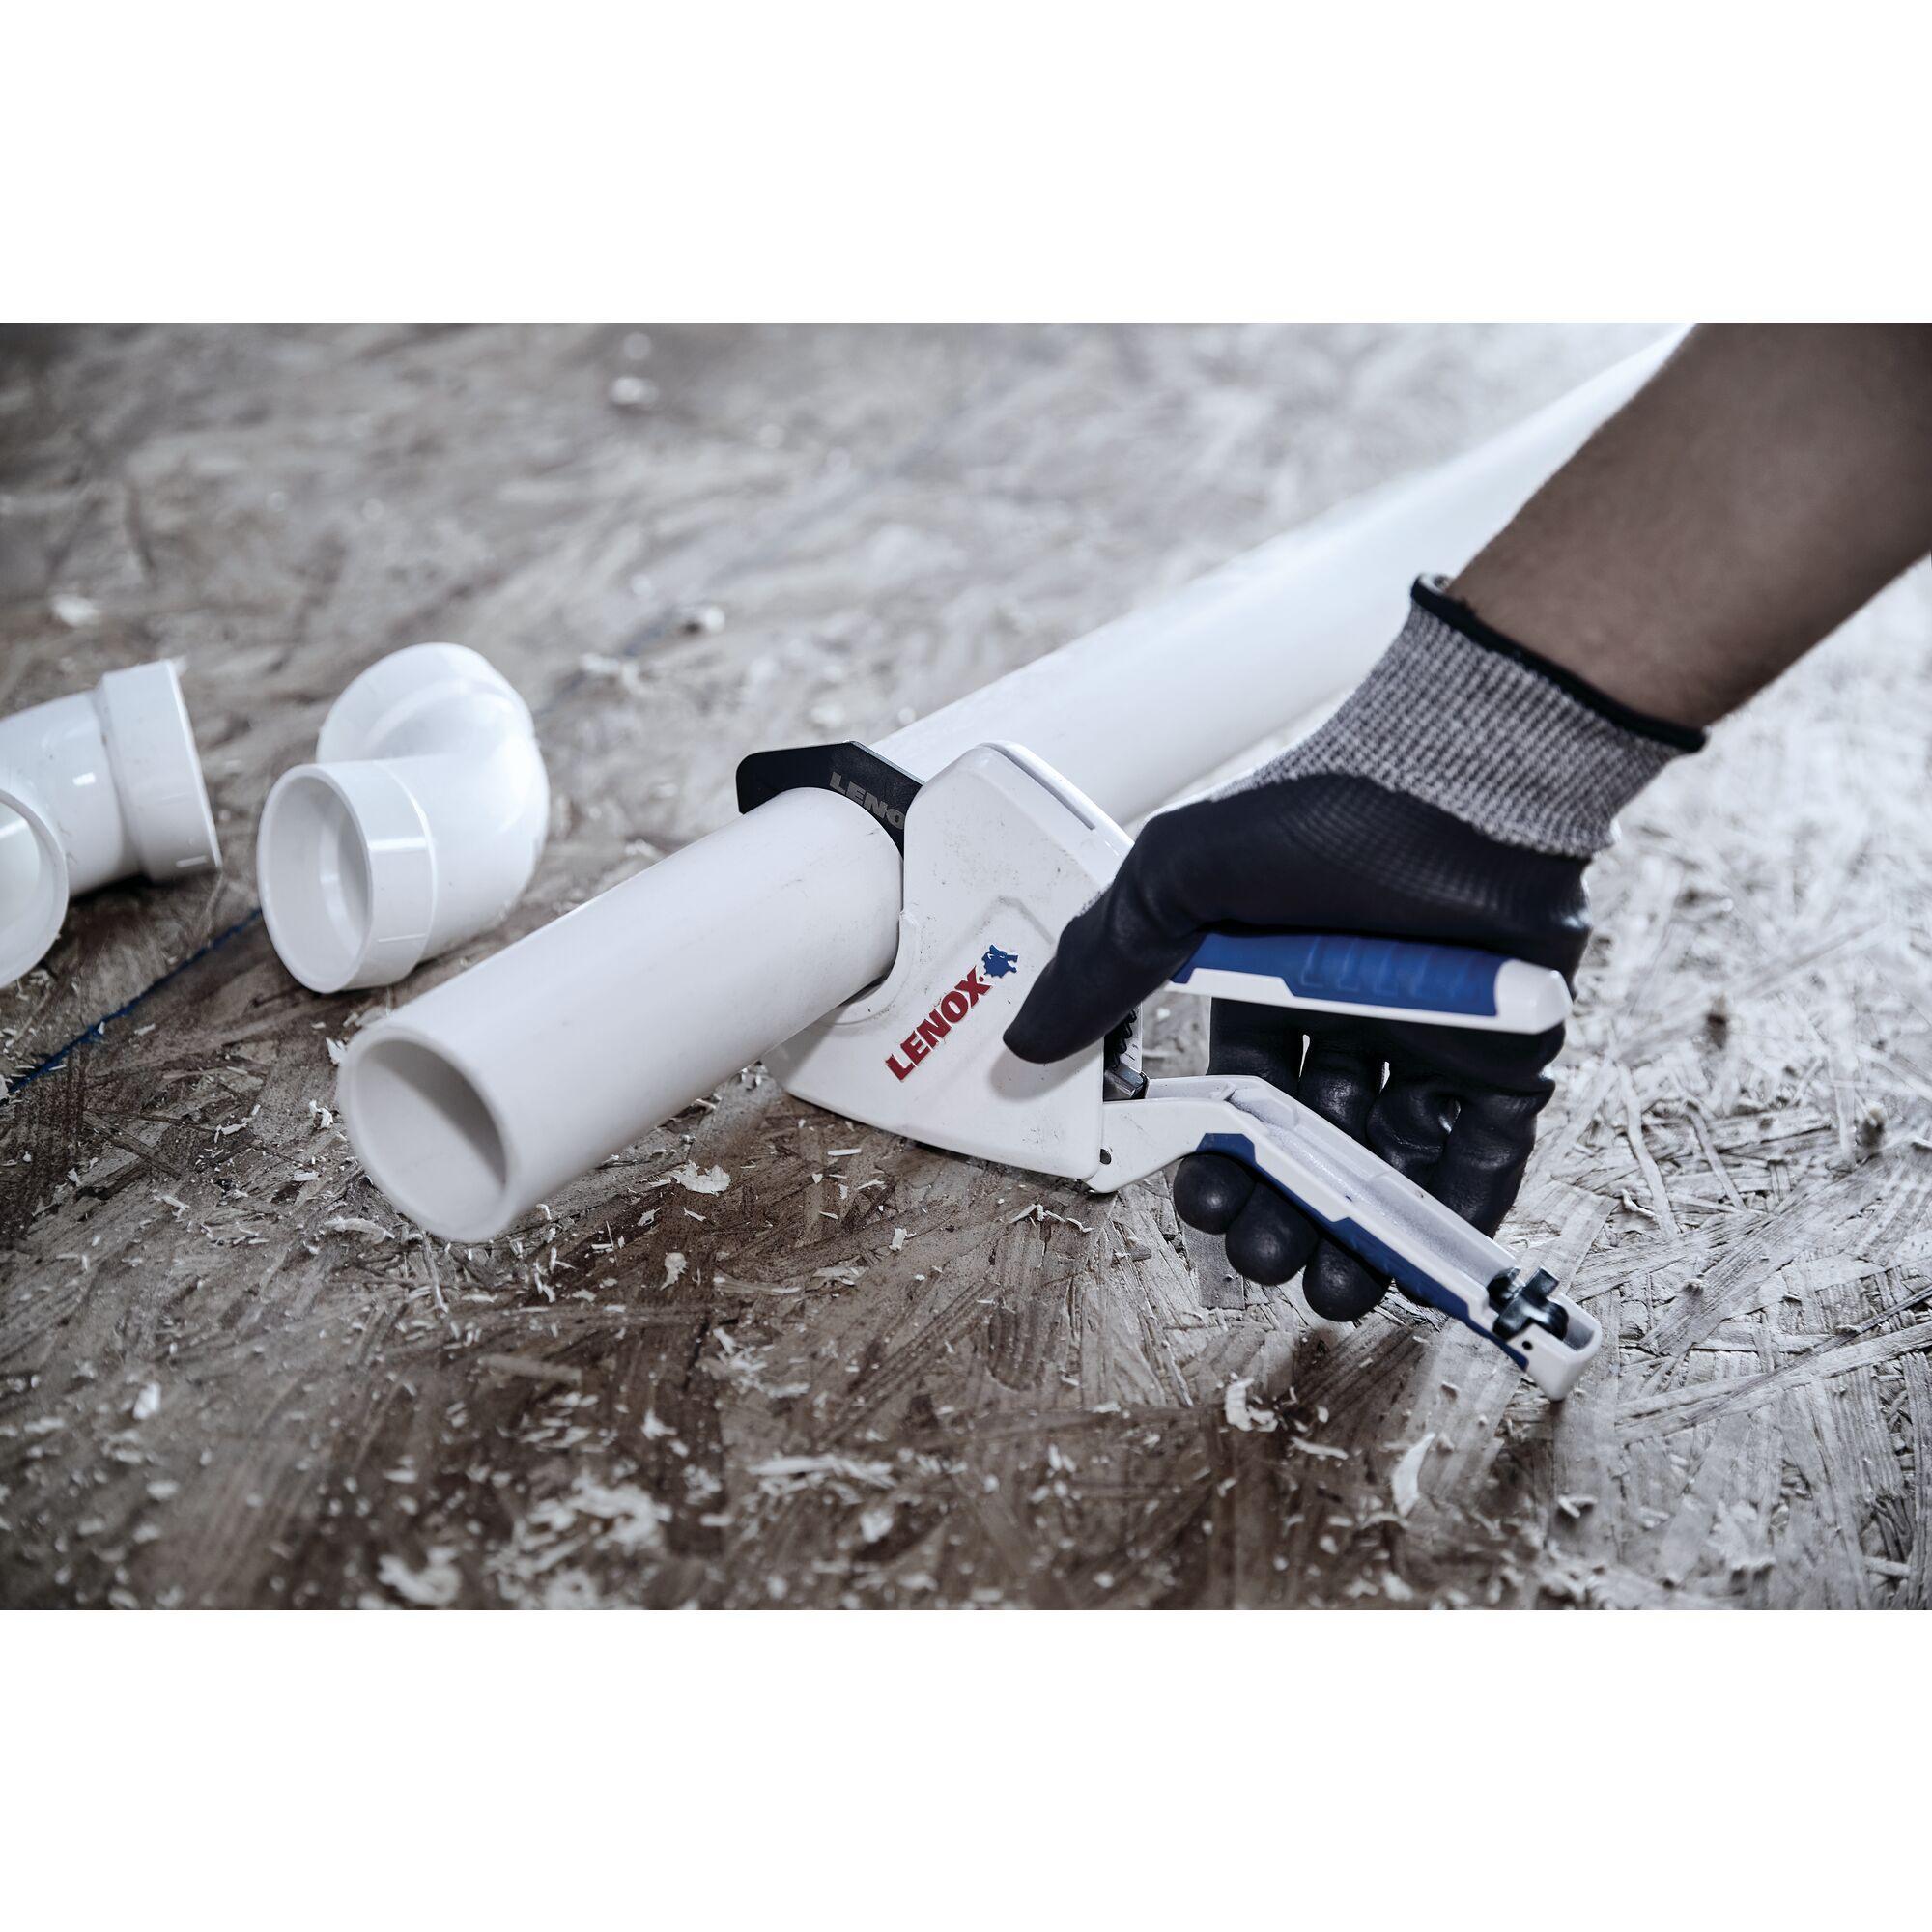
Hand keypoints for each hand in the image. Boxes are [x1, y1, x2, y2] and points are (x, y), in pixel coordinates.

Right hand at [1003, 577, 1699, 1319]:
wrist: (1464, 783)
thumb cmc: (1318, 817)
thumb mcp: (1175, 884)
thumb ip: (1100, 966)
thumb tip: (1020, 1044)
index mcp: (1267, 986)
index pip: (1236, 1099)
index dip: (1219, 1163)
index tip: (1206, 1211)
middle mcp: (1348, 1021)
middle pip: (1309, 1145)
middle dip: (1284, 1214)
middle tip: (1266, 1261)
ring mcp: (1433, 1042)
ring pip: (1390, 1165)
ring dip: (1361, 1233)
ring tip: (1337, 1287)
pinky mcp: (1509, 1058)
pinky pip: (1485, 1154)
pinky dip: (1458, 1209)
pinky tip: (1424, 1254)